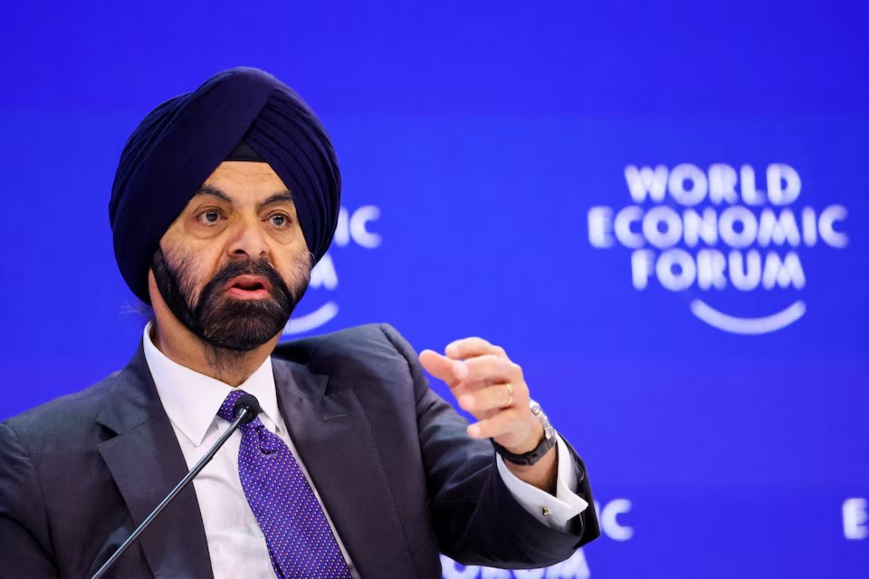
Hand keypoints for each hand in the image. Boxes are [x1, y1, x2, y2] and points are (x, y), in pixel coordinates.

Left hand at [419, 337, 542, 453]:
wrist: (514, 422)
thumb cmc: (485, 393)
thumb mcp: (463, 381)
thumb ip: (445, 368)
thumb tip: (424, 355)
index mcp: (495, 358)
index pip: (482, 347)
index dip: (466, 347)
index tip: (448, 351)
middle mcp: (510, 372)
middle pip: (495, 365)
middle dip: (476, 367)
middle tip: (457, 371)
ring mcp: (518, 395)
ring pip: (502, 393)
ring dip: (482, 397)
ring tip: (462, 402)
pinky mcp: (519, 418)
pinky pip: (505, 421)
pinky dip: (488, 426)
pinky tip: (471, 431)